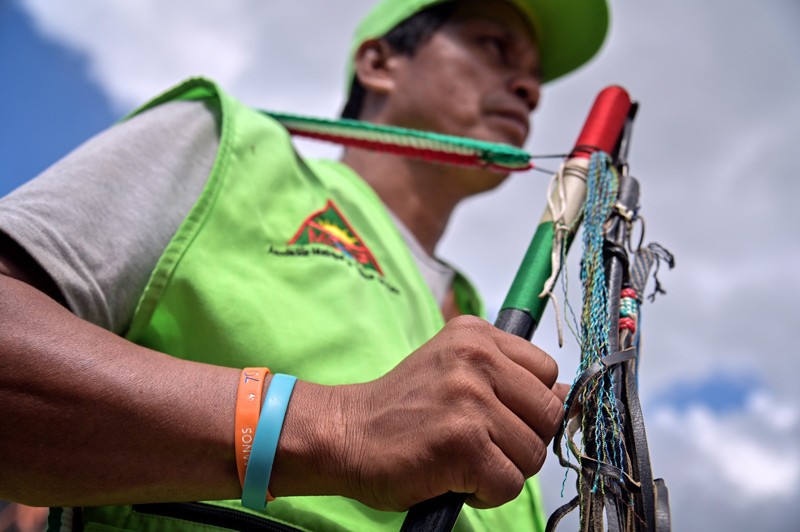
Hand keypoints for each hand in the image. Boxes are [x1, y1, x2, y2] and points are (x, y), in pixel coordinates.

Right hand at [317, 315, 565, 510]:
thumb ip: (506, 376)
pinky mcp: (462, 443)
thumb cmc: (400, 410)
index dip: (529, 405)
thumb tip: (568, 395)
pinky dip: (486, 493)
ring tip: (464, 459)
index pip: (547, 372)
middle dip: (523, 440)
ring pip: (533, 453)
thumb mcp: (454, 370)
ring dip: (503, 468)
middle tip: (483, 444)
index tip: (500, 417)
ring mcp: (469, 399)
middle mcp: (475, 358)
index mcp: (475, 334)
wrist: (345, 433)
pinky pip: (510, 483)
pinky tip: (455, 477)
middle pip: (549, 414)